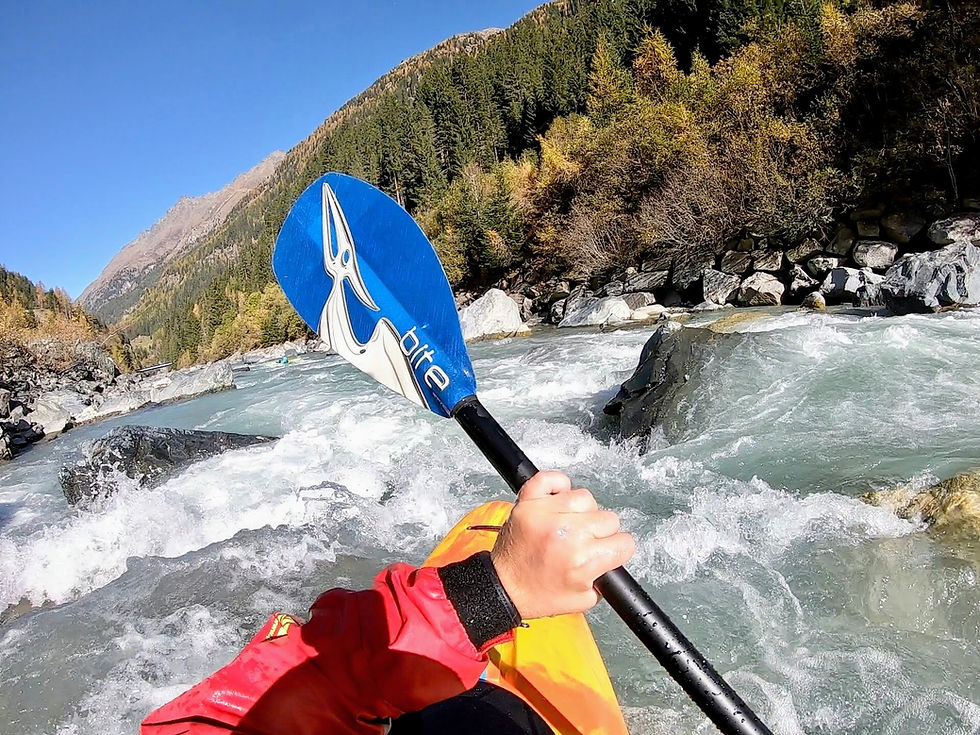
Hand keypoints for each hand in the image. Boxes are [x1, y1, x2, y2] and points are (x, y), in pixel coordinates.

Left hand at [490, 471, 634, 618]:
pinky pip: (551, 479)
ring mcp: (546, 513)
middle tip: (582, 545)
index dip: (616, 551)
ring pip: (586, 498)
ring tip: (568, 527)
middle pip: (609, 519)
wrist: (503, 587)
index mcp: (582, 558)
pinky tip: (558, 501)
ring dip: (581, 513)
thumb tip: (613, 554)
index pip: (624, 542)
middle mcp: (566, 532)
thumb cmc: (538, 594)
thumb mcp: (584, 598)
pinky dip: (558, 485)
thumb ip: (605, 576)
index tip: (605, 554)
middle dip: (600, 534)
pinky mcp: (528, 502)